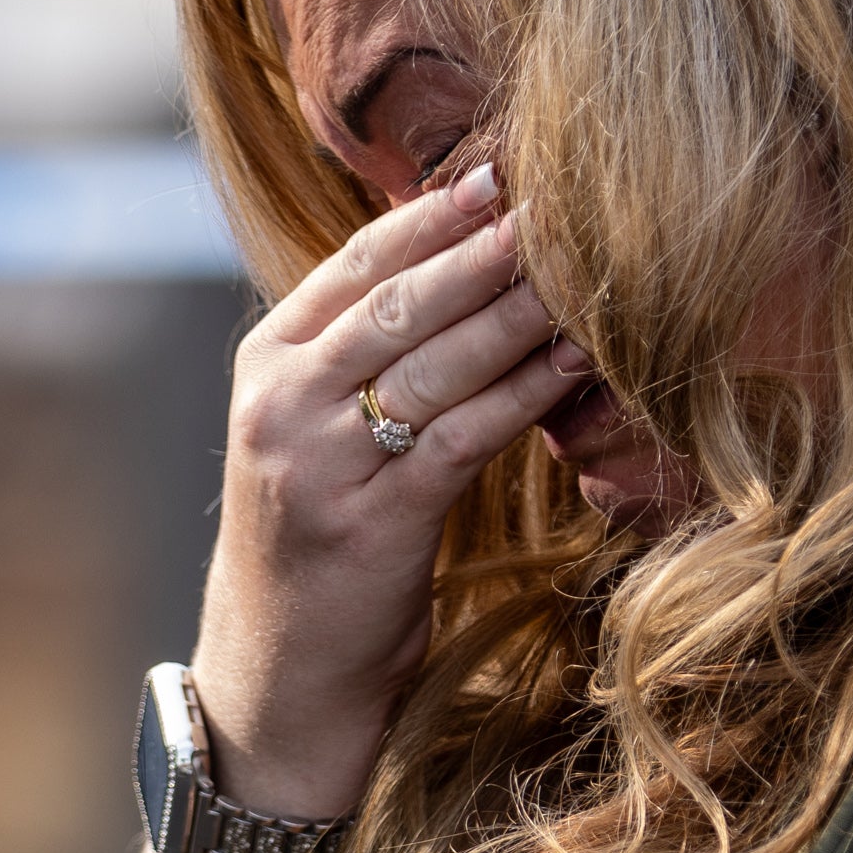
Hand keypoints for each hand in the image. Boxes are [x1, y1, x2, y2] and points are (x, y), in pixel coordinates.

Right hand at [189, 165, 588, 817]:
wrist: (278, 681)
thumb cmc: (317, 551)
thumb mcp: (316, 436)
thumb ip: (365, 359)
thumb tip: (466, 268)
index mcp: (266, 365)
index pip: (357, 265)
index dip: (435, 213)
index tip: (506, 171)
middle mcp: (281, 402)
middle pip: (401, 299)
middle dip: (488, 246)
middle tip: (563, 198)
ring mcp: (319, 462)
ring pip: (436, 360)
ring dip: (520, 309)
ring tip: (587, 265)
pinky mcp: (371, 522)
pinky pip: (463, 435)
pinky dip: (526, 391)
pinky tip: (576, 359)